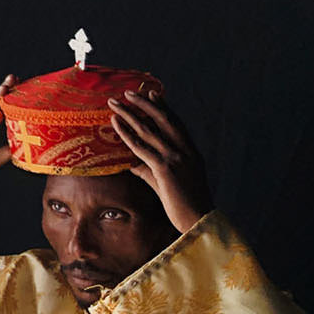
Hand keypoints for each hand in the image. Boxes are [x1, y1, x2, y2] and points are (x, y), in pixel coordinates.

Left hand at [108, 90, 213, 232]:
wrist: (198, 221)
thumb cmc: (183, 204)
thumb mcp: (166, 181)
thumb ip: (150, 169)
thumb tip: (132, 162)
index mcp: (191, 152)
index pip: (176, 123)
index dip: (163, 107)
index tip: (152, 92)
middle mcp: (185, 150)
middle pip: (162, 119)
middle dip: (144, 104)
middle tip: (128, 92)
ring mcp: (176, 158)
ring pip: (149, 129)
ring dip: (129, 113)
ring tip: (114, 103)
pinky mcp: (165, 168)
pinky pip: (141, 147)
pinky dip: (126, 133)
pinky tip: (115, 124)